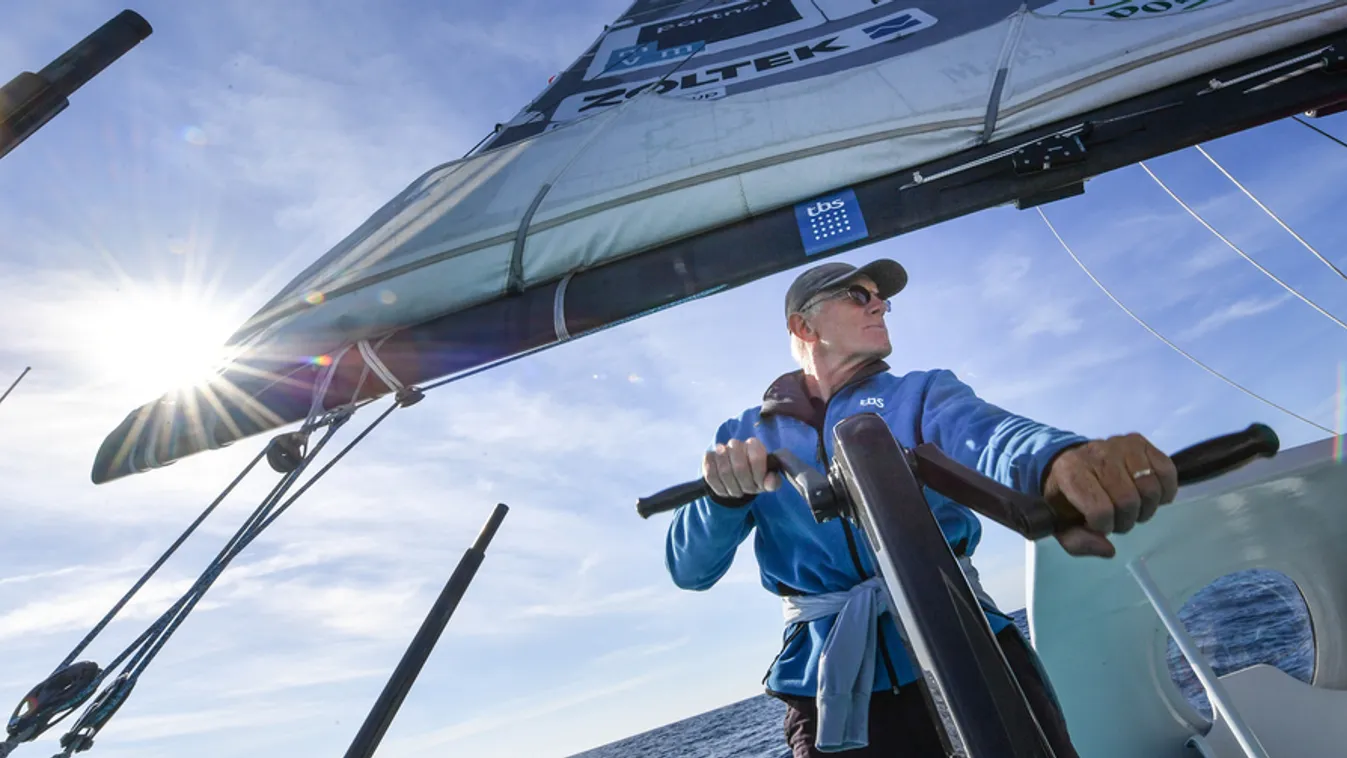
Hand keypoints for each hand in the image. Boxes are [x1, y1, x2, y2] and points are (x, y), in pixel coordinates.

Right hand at [703, 437, 781, 500]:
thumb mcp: (766, 482)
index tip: (759, 484)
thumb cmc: (754, 479)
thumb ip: (773, 482)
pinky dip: (719, 487)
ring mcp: (720, 449)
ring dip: (732, 487)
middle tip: (746, 490)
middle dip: (744, 484)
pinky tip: (725, 491)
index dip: (758, 474)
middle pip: (739, 466)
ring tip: (736, 492)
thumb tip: (771, 480)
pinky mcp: (708, 457)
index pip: (756, 457)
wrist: (734, 480)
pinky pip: (710, 474)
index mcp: (754, 445)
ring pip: (724, 471)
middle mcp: (737, 444)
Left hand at [1043, 433, 1177, 557]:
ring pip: (1150, 488)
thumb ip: (1076, 542)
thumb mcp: (1059, 522)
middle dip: (1125, 520)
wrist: (1067, 461)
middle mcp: (1096, 454)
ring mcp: (1120, 445)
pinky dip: (1164, 490)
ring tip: (1132, 507)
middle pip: (1129, 501)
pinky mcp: (1139, 442)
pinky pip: (1166, 471)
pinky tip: (1149, 495)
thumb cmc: (1065, 495)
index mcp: (1071, 473)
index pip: (1101, 510)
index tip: (1098, 524)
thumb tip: (1108, 550)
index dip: (1104, 526)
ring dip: (1145, 507)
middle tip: (1117, 519)